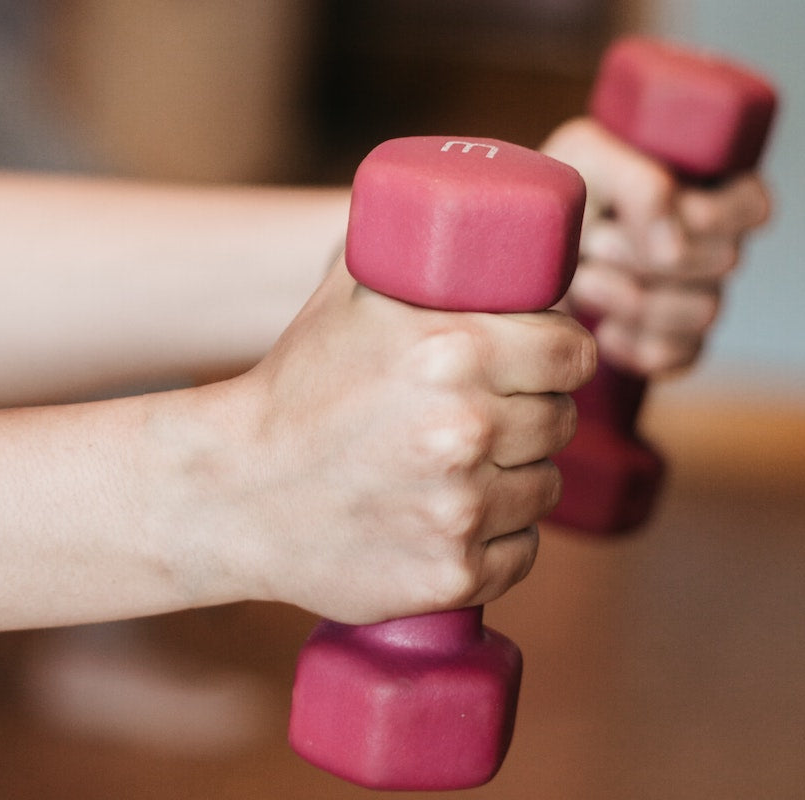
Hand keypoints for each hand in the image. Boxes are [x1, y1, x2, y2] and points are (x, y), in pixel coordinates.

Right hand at [224, 258, 594, 623]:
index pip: (573, 353)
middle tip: (485, 416)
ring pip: (543, 489)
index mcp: (454, 352)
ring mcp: (460, 512)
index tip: (539, 364)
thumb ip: (420, 250)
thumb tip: (482, 219)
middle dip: (531, 414)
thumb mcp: (350, 296)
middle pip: (560, 420)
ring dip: (515, 477)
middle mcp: (466, 432)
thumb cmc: (294, 387)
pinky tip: (449, 519)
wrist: (231, 491)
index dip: (559, 356)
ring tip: (458, 469)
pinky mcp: (452, 575)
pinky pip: (521, 552)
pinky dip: (496, 539)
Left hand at [542, 118, 771, 375]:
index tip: (653, 213)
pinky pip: (676, 356)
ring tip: (582, 281)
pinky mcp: (669, 343)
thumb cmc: (557, 194)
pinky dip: (631, 345)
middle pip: (724, 261)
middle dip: (646, 254)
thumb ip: (639, 185)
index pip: (752, 207)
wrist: (512, 254)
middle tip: (593, 244)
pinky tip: (599, 327)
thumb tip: (675, 248)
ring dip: (631, 298)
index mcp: (706, 188)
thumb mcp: (586, 159)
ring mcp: (694, 297)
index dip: (711, 215)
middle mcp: (711, 245)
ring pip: (703, 312)